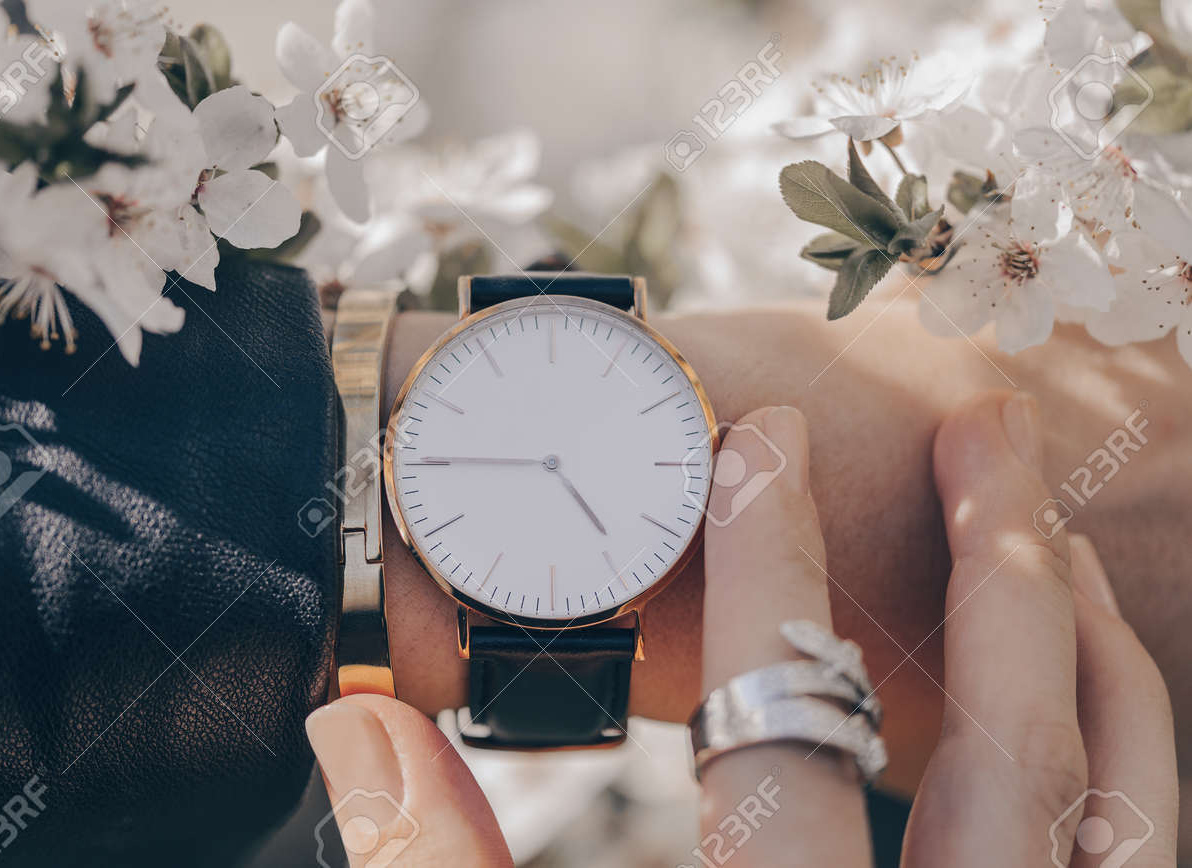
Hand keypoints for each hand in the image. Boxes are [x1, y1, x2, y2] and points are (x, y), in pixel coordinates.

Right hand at [303, 395, 1176, 865]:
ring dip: (1091, 642)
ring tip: (1055, 520)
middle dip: (990, 553)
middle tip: (981, 417)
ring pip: (1115, 802)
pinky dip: (1139, 755)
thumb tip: (358, 723)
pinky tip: (1110, 679)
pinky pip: (1139, 864)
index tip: (758, 440)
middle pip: (1000, 740)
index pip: (788, 730)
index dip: (768, 566)